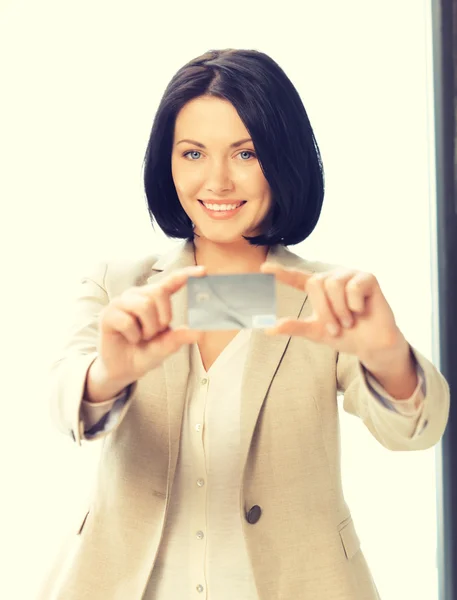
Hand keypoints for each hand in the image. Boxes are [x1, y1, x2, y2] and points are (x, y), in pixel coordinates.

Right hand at [96, 265, 206, 386]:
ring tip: (141, 337)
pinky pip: (128, 321)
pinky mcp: (108, 314)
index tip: (203, 270)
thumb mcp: (165, 347)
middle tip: (155, 333)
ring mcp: (121, 303)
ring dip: (148, 329)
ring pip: (144, 306)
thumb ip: (179, 338)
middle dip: (162, 318)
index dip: (186, 274)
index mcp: (154, 299)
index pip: (171, 282)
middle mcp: (137, 295)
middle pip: (158, 293)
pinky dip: (133, 336)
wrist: (122, 369)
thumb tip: (200, 332)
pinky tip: (129, 339)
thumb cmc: (144, 353)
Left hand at [260, 263, 405, 360]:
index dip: (281, 272)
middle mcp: (331, 278)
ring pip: (334, 285)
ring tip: (349, 321)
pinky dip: (355, 304)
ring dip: (340, 309)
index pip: (296, 278)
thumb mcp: (316, 332)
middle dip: (325, 310)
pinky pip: (353, 287)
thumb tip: (269, 328)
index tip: (264, 267)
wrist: (372, 344)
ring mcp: (349, 276)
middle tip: (336, 328)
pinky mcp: (367, 277)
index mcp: (318, 289)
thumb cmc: (345, 335)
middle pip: (316, 283)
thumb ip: (295, 327)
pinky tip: (362, 310)